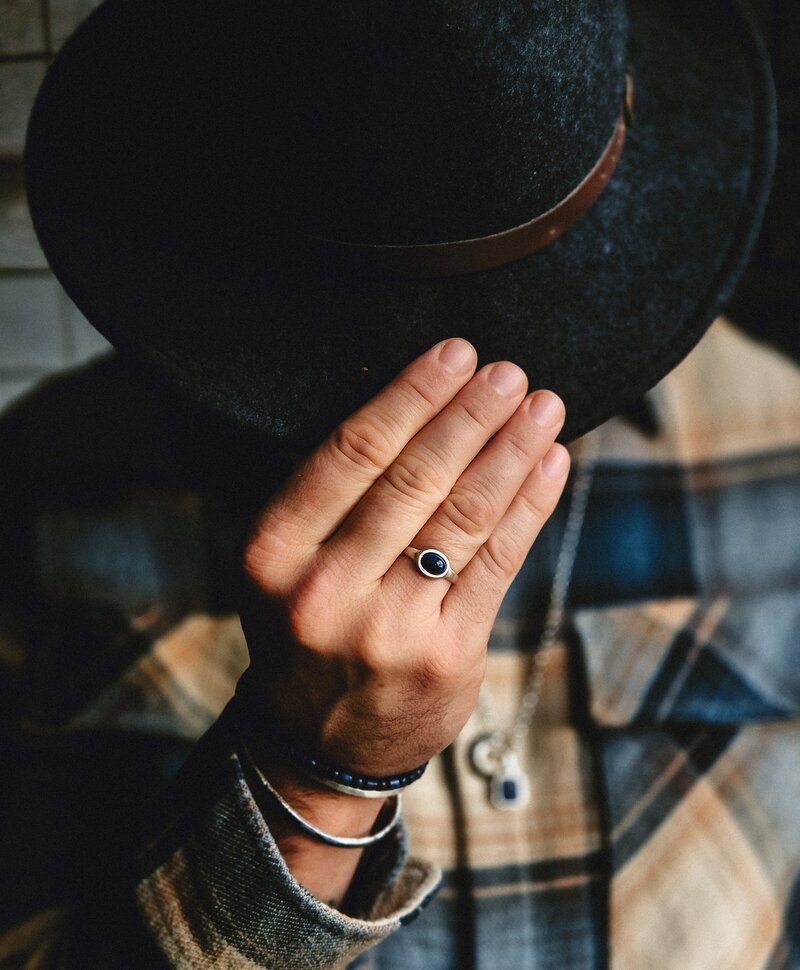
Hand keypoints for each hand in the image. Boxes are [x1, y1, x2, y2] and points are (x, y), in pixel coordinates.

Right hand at [240, 337, 568, 776]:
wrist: (318, 743)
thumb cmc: (308, 629)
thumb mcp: (287, 564)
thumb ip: (336, 498)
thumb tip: (425, 406)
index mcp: (274, 552)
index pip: (352, 452)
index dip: (412, 396)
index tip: (455, 355)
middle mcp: (326, 590)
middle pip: (414, 478)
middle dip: (471, 415)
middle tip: (508, 372)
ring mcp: (389, 628)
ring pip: (464, 516)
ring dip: (511, 452)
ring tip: (543, 406)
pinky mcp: (446, 655)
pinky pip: (499, 563)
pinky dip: (530, 506)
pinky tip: (551, 466)